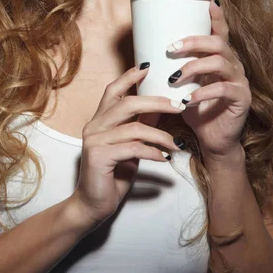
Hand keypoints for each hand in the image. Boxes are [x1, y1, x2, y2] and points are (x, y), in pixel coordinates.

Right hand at [72, 65, 184, 227]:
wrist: (92, 206)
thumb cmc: (112, 175)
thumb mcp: (130, 147)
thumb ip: (140, 126)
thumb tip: (159, 108)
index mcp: (99, 120)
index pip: (113, 91)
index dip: (129, 77)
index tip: (148, 67)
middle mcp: (94, 126)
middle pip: (127, 103)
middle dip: (156, 102)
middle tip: (179, 107)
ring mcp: (94, 140)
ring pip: (134, 127)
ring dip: (161, 136)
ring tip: (177, 145)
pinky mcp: (98, 157)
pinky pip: (133, 148)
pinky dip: (152, 152)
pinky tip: (164, 159)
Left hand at [167, 0, 250, 157]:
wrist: (212, 140)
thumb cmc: (195, 109)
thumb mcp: (183, 86)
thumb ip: (173, 69)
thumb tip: (145, 57)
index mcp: (219, 58)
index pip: (220, 32)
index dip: (216, 16)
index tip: (207, 0)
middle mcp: (232, 65)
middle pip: (218, 42)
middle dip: (194, 41)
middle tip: (171, 48)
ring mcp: (239, 81)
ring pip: (220, 62)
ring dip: (194, 66)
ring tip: (175, 77)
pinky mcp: (240, 98)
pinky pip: (223, 89)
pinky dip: (202, 92)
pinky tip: (188, 99)